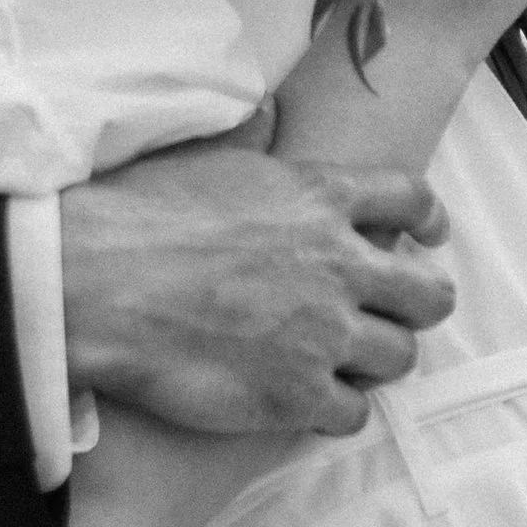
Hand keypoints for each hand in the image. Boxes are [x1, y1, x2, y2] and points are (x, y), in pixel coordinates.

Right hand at [59, 140, 454, 437]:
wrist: (97, 283)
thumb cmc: (140, 212)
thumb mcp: (209, 155)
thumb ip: (255, 138)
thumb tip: (270, 112)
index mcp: (320, 196)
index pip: (413, 200)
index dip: (429, 221)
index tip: (428, 238)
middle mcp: (339, 265)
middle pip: (430, 295)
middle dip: (417, 304)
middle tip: (391, 312)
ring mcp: (324, 335)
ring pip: (399, 358)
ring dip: (375, 358)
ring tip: (344, 359)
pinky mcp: (297, 395)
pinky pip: (354, 414)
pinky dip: (337, 408)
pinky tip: (309, 399)